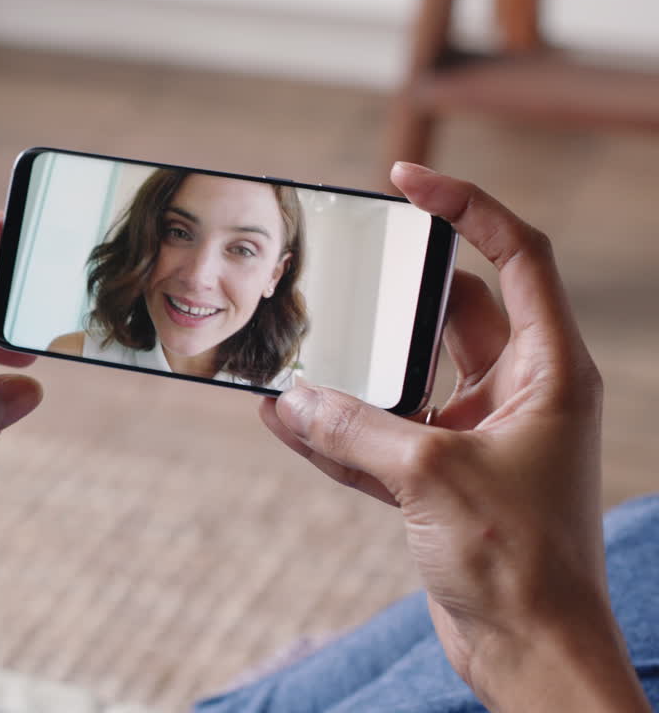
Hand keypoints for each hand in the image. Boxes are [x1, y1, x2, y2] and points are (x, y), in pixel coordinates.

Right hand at [259, 164, 645, 710]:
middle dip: (393, 299)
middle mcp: (518, 394)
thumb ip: (354, 428)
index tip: (409, 179)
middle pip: (452, 314)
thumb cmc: (520, 561)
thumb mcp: (430, 475)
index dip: (467, 206)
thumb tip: (291, 399)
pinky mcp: (443, 480)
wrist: (528, 652)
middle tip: (343, 271)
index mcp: (548, 371)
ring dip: (355, 374)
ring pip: (409, 379)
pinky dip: (338, 430)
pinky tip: (284, 417)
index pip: (517, 256)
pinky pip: (382, 436)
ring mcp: (479, 438)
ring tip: (296, 355)